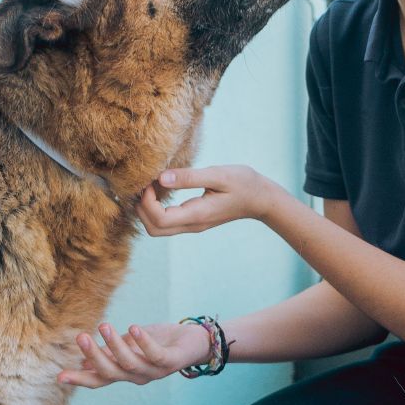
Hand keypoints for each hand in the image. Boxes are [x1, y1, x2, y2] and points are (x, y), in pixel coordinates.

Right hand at [58, 321, 213, 388]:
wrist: (194, 342)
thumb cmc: (159, 342)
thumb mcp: (130, 345)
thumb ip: (110, 351)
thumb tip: (82, 358)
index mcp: (124, 372)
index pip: (98, 379)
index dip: (80, 379)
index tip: (59, 376)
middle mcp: (137, 376)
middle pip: (110, 372)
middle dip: (94, 356)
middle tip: (80, 337)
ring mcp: (154, 371)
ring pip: (129, 364)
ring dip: (115, 346)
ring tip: (103, 326)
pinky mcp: (170, 362)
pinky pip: (154, 355)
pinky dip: (142, 342)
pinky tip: (133, 328)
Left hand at [137, 165, 282, 236]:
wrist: (262, 199)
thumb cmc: (243, 184)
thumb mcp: (218, 175)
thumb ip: (189, 177)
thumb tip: (161, 178)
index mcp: (196, 215)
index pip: (159, 219)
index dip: (147, 202)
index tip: (151, 181)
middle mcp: (192, 225)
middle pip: (153, 229)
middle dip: (142, 208)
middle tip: (147, 184)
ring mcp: (192, 225)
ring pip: (158, 228)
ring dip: (148, 209)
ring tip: (154, 184)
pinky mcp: (193, 221)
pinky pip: (167, 222)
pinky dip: (157, 208)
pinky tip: (163, 188)